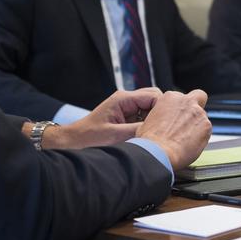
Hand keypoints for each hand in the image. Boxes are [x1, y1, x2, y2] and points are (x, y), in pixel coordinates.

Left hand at [42, 88, 161, 148]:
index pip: (155, 96)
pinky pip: (144, 116)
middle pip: (155, 98)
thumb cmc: (88, 139)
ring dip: (155, 119)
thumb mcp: (117, 136)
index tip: (168, 125)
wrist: (72, 143)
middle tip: (164, 129)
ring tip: (157, 134)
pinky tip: (149, 136)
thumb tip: (161, 131)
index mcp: (123, 99)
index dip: (164, 110)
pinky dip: (149, 124)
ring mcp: (126, 107)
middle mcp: (126, 99)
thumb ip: (140, 130)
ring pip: (151, 107)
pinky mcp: (126, 116)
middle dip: (162, 113)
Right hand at [135, 89, 211, 170]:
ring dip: (198, 124)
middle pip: (198, 97)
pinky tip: (191, 144)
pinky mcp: (207, 126)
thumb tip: (163, 121)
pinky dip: (202, 136)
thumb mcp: (149, 120)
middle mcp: (186, 102)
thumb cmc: (151, 140)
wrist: (159, 152)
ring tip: (186, 138)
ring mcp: (198, 113)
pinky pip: (207, 130)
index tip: (178, 116)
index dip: (181, 107)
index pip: (181, 97)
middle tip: (190, 120)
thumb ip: (162, 115)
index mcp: (170, 98)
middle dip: (197, 106)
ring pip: (203, 116)